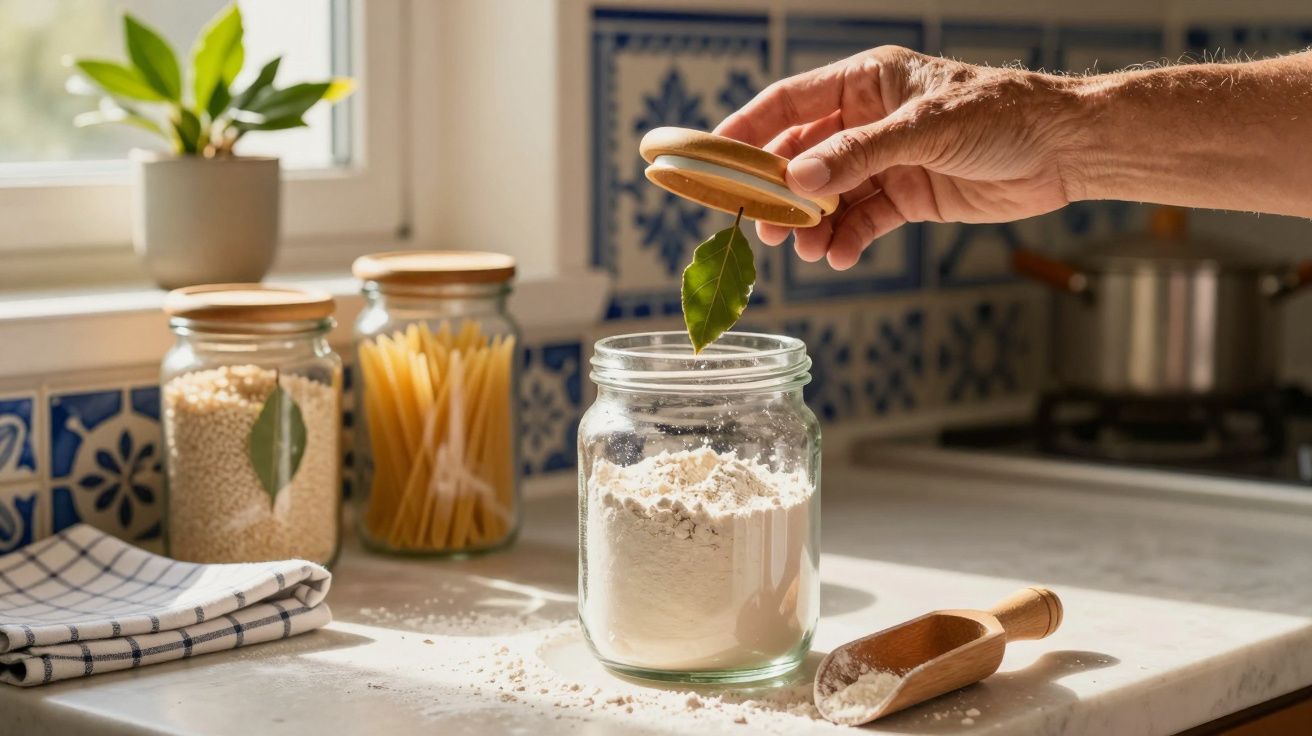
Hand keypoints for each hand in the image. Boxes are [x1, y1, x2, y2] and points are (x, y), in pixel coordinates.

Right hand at [715, 46, 1081, 269]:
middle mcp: (868, 119)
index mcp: (866, 81)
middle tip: (761, 224)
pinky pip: (860, 221)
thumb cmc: (1003, 114)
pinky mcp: (906, 196)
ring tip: (805, 249)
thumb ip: (858, 156)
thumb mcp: (924, 129)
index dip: (747, 129)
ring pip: (827, 195)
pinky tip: (838, 258)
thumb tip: (798, 182)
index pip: (789, 102)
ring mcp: (885, 160)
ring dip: (811, 224)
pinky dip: (845, 241)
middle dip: (778, 192)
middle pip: (801, 155)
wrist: (1065, 150)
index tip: (712, 159)